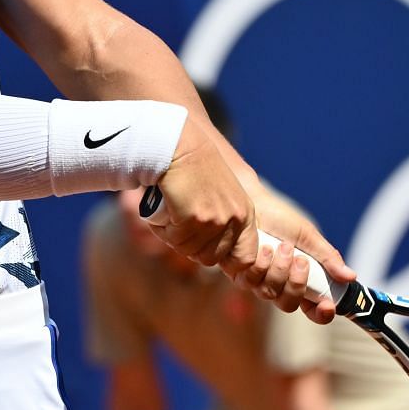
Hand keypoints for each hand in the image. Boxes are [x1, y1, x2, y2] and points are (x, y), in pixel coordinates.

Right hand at [144, 122, 255, 269]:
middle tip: (178, 228)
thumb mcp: (222, 196)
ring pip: (189, 250)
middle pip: (210, 259)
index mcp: (245, 214)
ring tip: (170, 214)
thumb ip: (224, 223)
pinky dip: (163, 229)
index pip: (245, 258)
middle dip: (190, 247)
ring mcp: (216, 220)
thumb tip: (214, 257)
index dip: (225, 262)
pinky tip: (163, 211)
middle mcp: (235, 219)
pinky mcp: (195, 218)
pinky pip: (174, 239)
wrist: (178, 147)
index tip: (206, 251)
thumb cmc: (194, 169)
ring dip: (174, 237)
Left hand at [233, 190, 354, 322]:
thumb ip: (328, 258)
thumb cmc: (281, 218)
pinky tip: (264, 247)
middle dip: (296, 284)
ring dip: (279, 270)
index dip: (321, 314)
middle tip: (300, 260)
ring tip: (283, 246)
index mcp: (300, 280)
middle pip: (288, 305)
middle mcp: (277, 285)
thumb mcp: (309, 237)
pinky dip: (261, 265)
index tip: (328, 305)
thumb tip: (351, 277)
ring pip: (269, 294)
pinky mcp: (239, 273)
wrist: (252, 201)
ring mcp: (256, 281)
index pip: (312, 309)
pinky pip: (250, 282)